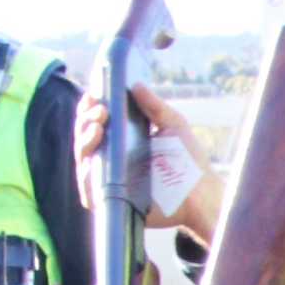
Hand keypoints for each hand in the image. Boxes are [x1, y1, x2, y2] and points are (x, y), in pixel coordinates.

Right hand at [76, 76, 220, 239]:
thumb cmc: (189, 162)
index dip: (89, 108)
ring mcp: (109, 179)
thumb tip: (136, 85)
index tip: (93, 95)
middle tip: (99, 110)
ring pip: (83, 159)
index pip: (97, 121)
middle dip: (85, 120)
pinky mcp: (110, 200)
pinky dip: (85, 172)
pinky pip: (88, 188)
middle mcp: (112, 158)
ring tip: (98, 127)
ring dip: (84, 141)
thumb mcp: (173, 126)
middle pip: (85, 137)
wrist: (200, 196)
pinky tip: (93, 158)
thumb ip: (155, 106)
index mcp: (122, 139)